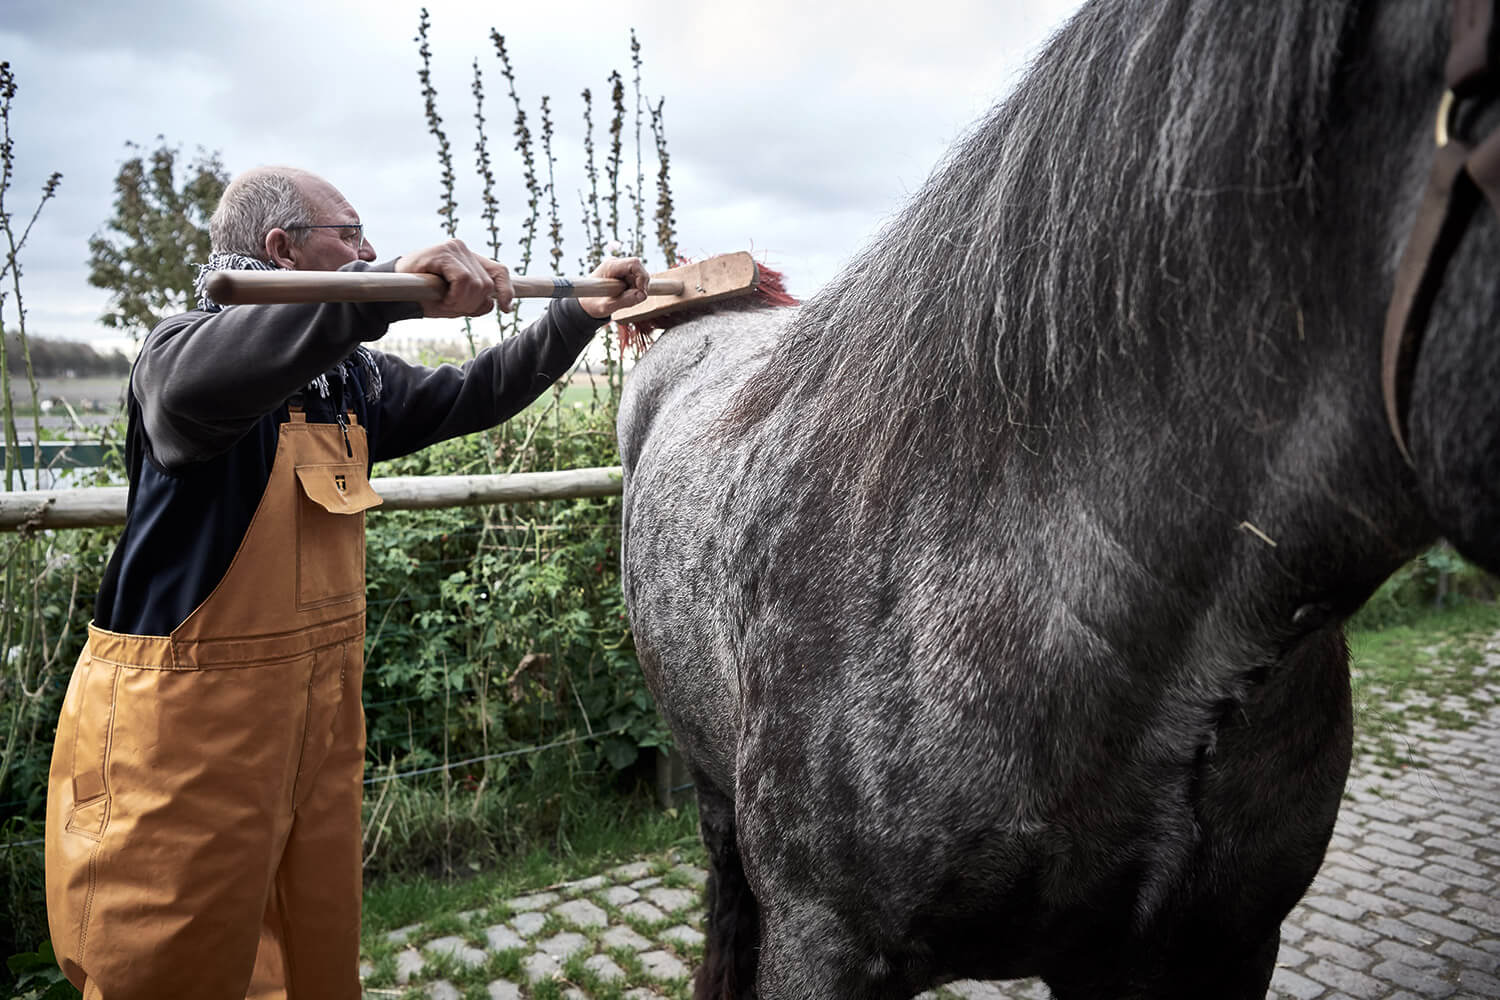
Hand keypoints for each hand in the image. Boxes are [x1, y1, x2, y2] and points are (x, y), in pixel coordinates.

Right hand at [395, 239, 512, 317]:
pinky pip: (464, 280)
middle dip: (472, 304)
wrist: (393, 294)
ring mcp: (454, 248)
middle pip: (488, 285)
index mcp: (470, 260)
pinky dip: (455, 296)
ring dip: (461, 302)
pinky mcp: (443, 252)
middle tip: (450, 307)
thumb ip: (476, 300)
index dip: (506, 291)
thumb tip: (495, 303)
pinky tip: (441, 298)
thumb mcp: (456, 302)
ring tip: (442, 302)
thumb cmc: (424, 297)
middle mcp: (464, 250)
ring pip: (478, 284)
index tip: (506, 309)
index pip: (499, 272)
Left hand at [578, 256, 650, 318]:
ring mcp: (619, 268)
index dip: (642, 277)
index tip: (641, 292)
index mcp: (610, 267)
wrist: (586, 303)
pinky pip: (636, 281)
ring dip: (636, 289)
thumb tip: (642, 295)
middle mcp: (616, 264)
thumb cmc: (592, 304)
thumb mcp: (607, 306)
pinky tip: (624, 296)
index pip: (634, 263)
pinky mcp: (622, 274)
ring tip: (623, 299)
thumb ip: (625, 301)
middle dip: (640, 286)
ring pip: (639, 276)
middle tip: (633, 299)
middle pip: (639, 270)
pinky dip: (635, 290)